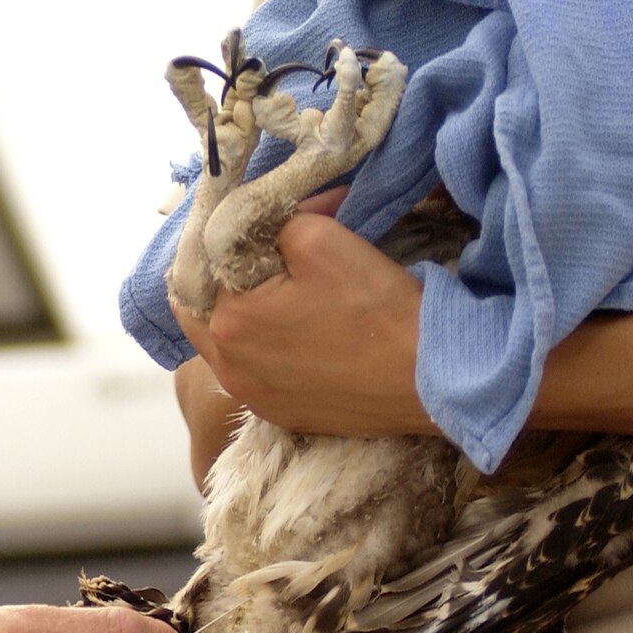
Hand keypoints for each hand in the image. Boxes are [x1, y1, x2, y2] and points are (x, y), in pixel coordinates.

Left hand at [174, 194, 434, 437]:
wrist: (432, 379)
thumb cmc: (376, 309)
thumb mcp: (321, 238)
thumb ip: (272, 221)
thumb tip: (265, 218)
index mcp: (226, 321)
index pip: (200, 266)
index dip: (225, 240)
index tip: (254, 228)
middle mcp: (227, 367)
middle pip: (202, 308)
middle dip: (224, 279)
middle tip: (260, 258)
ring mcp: (252, 396)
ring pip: (226, 343)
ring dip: (242, 314)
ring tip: (279, 292)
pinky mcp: (280, 414)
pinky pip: (255, 372)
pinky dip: (265, 348)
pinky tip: (297, 332)